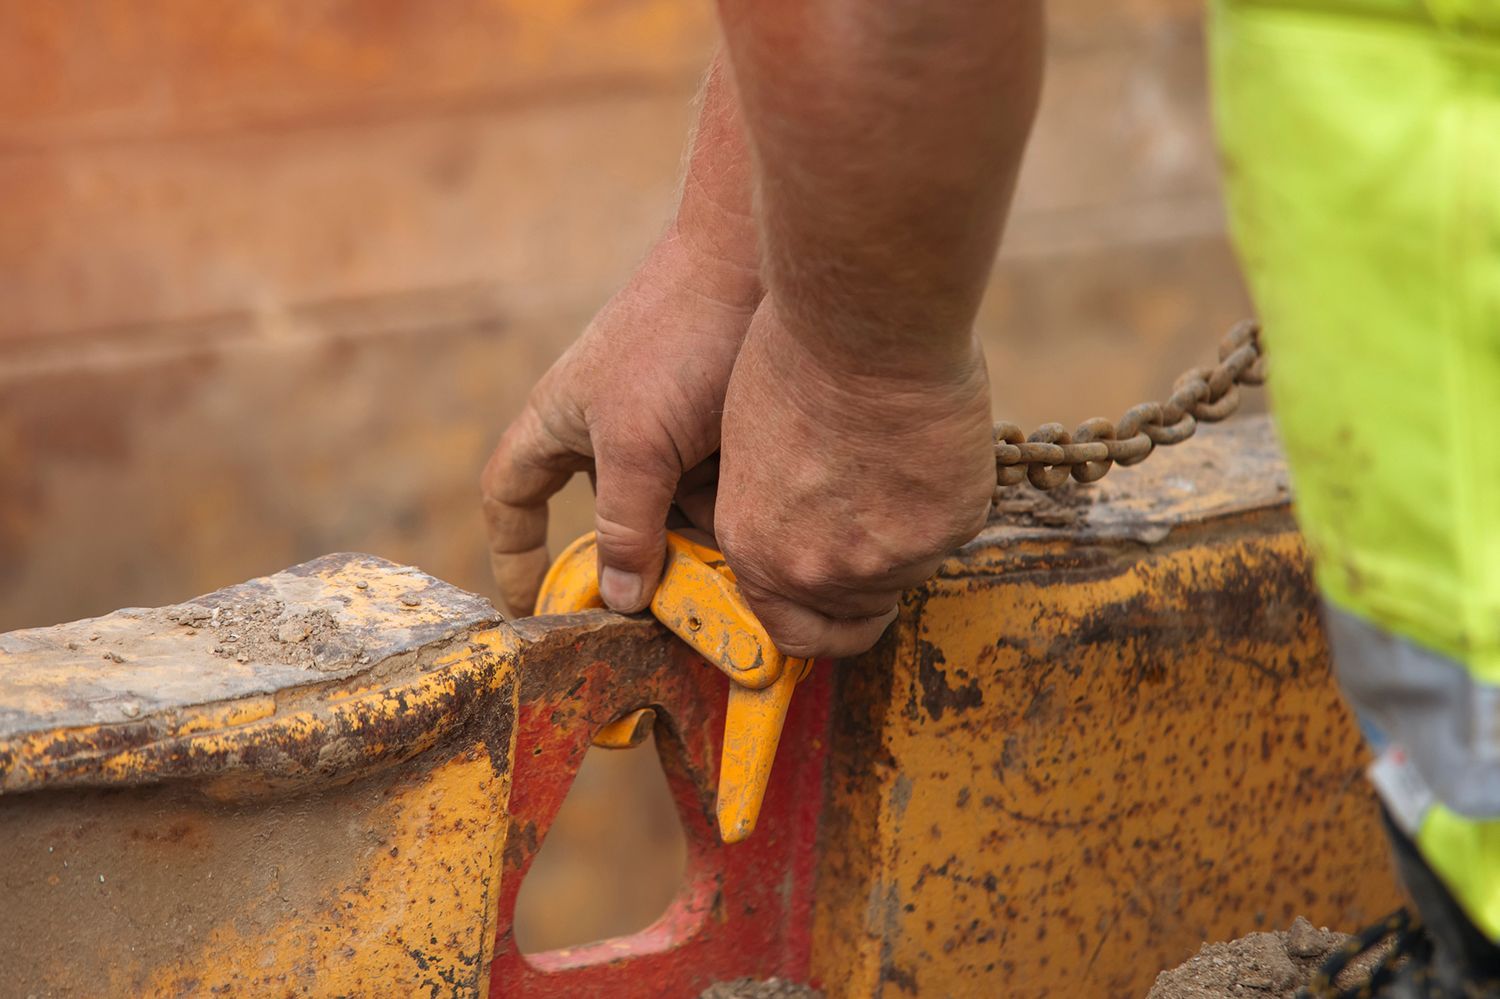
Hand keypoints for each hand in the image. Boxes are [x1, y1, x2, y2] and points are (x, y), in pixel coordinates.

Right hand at [481, 229, 757, 615]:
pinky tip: (762, 514)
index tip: (533, 608)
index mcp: (559, 422)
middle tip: (679, 599)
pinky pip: (713, 488)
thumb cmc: (678, 340)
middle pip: (611, 520)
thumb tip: (618, 600)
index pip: (513, 498)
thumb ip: (626, 525)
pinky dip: (730, 507)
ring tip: (736, 545)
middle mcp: (606, 429)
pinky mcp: (714, 425)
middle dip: (644, 557)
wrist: (757, 262)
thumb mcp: (640, 446)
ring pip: (671, 510)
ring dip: (698, 534)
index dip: (516, 554)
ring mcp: (664, 427)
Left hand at [714, 300, 995, 657]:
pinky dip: (946, 495)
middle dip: (869, 575)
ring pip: (909, 568)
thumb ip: (774, 504)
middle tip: (880, 522)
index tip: (840, 608)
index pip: (793, 631)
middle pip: (858, 610)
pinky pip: (951, 528)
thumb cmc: (795, 357)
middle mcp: (814, 569)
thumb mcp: (753, 443)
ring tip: (897, 460)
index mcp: (754, 547)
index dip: (821, 622)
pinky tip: (931, 443)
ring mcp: (884, 559)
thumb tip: (799, 526)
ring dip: (907, 530)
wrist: (863, 320)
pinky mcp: (945, 531)